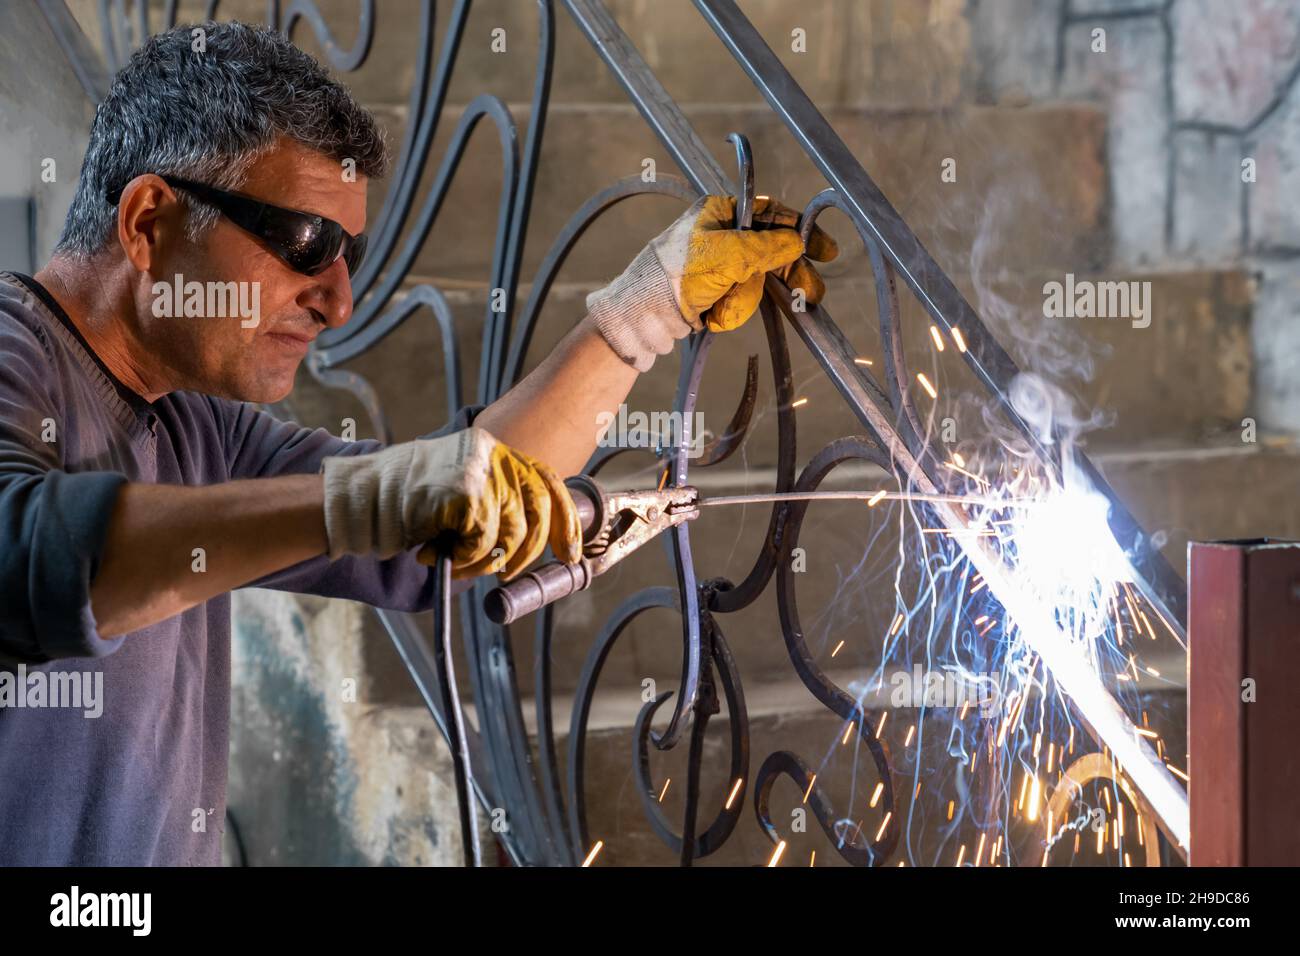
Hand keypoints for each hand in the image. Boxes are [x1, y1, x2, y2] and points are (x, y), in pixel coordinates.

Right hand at [320, 427, 581, 578]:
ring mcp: (478, 469)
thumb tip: (536, 539)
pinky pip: (483, 541)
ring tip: (457, 563)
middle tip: (507, 573)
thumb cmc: (401, 504)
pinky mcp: (464, 493)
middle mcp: (491, 452)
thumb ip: (494, 504)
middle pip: (537, 508)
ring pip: (512, 531)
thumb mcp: (456, 493)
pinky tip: (436, 554)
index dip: (564, 520)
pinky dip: (466, 558)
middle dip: (530, 550)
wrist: (353, 500)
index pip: (546, 480)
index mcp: (492, 448)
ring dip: (487, 561)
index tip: (571, 553)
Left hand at [585, 194, 837, 369]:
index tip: (825, 251)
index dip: (801, 232)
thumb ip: (765, 246)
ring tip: (719, 305)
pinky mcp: (711, 293)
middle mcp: (720, 236)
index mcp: (720, 212)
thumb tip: (796, 240)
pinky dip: (727, 311)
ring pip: (755, 283)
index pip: (772, 215)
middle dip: (783, 277)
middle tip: (809, 294)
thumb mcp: (726, 255)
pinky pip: (737, 302)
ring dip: (742, 299)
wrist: (640, 317)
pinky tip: (710, 315)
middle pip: (770, 253)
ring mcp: (716, 266)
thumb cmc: (676, 275)